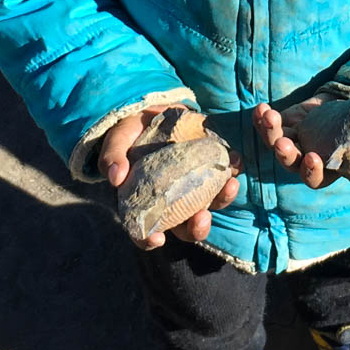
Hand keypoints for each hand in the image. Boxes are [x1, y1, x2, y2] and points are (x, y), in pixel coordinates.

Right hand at [98, 105, 239, 249]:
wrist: (153, 110)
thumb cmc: (130, 133)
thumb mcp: (117, 140)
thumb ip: (112, 156)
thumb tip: (114, 178)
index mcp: (146, 203)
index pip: (145, 232)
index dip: (149, 239)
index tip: (157, 239)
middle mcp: (173, 202)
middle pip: (186, 226)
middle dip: (197, 227)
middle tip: (202, 216)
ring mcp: (194, 186)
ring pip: (211, 203)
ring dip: (223, 199)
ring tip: (229, 184)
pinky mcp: (209, 167)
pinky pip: (224, 174)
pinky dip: (232, 169)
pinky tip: (236, 160)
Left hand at [253, 97, 349, 189]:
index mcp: (329, 168)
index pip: (316, 178)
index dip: (312, 171)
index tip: (313, 158)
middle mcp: (307, 160)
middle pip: (290, 164)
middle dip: (284, 154)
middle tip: (282, 143)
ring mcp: (294, 142)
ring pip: (276, 144)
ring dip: (269, 133)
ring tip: (268, 115)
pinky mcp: (285, 125)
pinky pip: (269, 126)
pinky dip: (263, 119)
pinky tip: (261, 109)